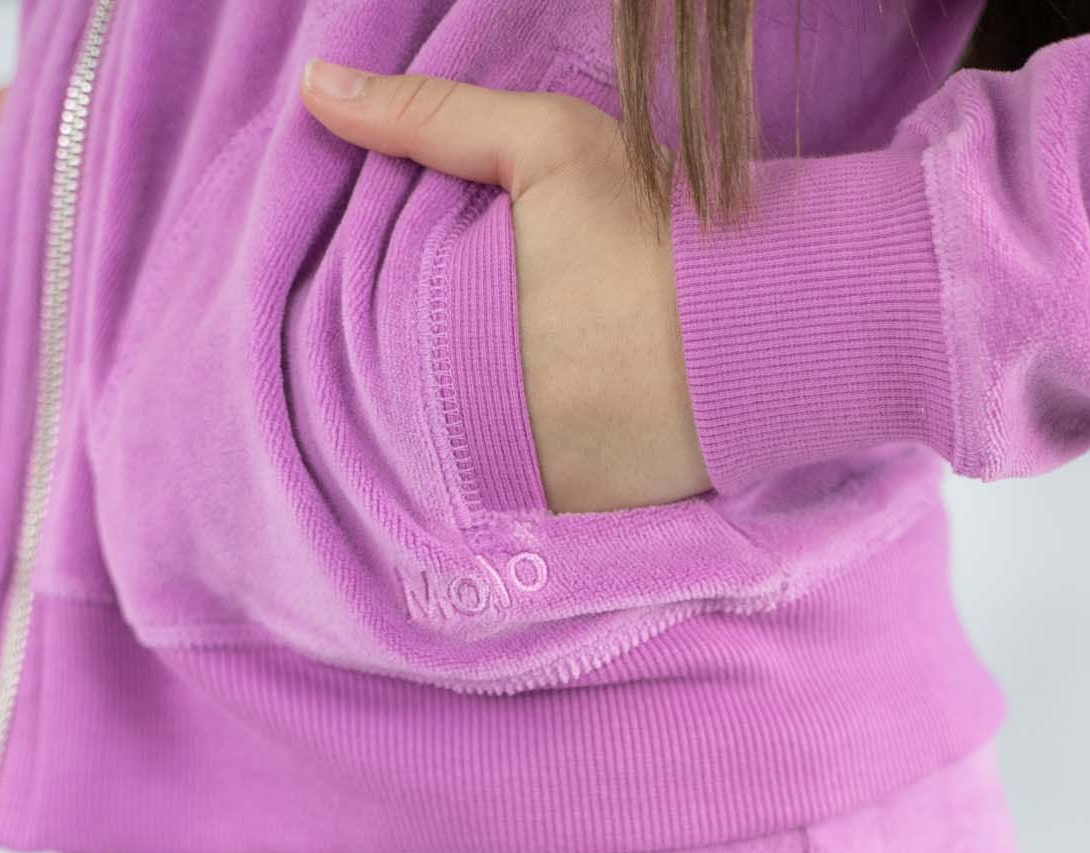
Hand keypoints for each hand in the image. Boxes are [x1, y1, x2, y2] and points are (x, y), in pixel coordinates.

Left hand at [300, 58, 711, 514]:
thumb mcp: (548, 147)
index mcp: (450, 350)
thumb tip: (314, 87)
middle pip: (405, 422)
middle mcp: (478, 438)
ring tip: (480, 403)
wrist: (775, 322)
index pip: (368, 355)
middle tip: (437, 362)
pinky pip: (516, 517)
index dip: (363, 337)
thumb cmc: (660, 226)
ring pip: (455, 477)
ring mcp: (529, 492)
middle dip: (405, 395)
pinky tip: (520, 447)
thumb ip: (430, 117)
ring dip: (451, 449)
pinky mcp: (578, 527)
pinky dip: (508, 491)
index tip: (391, 317)